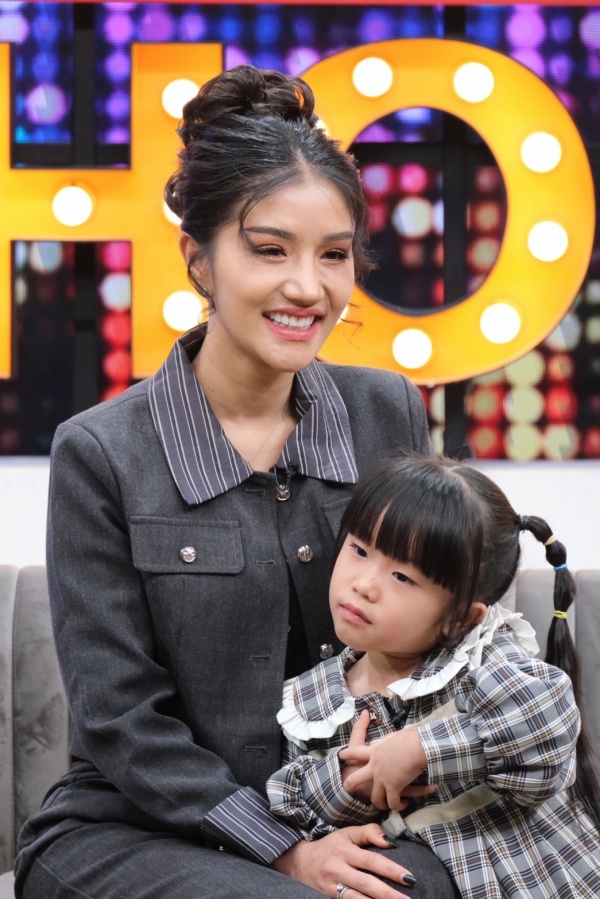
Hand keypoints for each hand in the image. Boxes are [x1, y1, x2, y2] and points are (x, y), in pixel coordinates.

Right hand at [272, 824, 416, 898]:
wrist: (299, 862)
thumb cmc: (329, 847)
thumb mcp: (346, 834)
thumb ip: (368, 832)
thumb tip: (390, 841)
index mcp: (344, 851)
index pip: (371, 861)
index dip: (391, 870)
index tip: (409, 878)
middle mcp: (338, 870)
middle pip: (367, 884)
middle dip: (389, 894)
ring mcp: (332, 887)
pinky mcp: (329, 898)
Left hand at [340, 727, 428, 811]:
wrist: (417, 746)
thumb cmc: (409, 737)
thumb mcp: (394, 735)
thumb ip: (388, 741)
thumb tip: (390, 741)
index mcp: (375, 751)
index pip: (356, 751)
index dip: (347, 754)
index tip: (341, 755)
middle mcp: (375, 766)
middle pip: (355, 779)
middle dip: (350, 785)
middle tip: (348, 790)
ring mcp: (382, 779)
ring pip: (375, 798)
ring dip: (380, 803)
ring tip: (384, 805)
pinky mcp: (393, 788)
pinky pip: (393, 803)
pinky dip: (398, 806)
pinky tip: (403, 805)